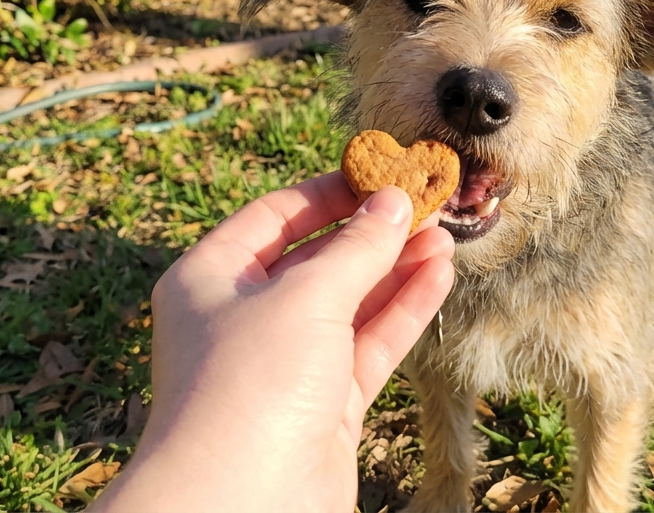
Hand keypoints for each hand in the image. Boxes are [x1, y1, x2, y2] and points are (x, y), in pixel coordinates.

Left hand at [93, 172, 455, 512]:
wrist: (241, 505)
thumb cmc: (250, 387)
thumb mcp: (306, 296)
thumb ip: (357, 248)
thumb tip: (395, 203)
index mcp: (209, 279)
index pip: (274, 216)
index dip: (329, 192)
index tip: (381, 174)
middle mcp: (242, 318)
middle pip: (316, 259)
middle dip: (372, 233)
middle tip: (426, 204)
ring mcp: (284, 364)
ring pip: (349, 303)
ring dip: (396, 269)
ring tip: (444, 236)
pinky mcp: (322, 406)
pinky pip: (367, 345)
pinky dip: (402, 311)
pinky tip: (438, 278)